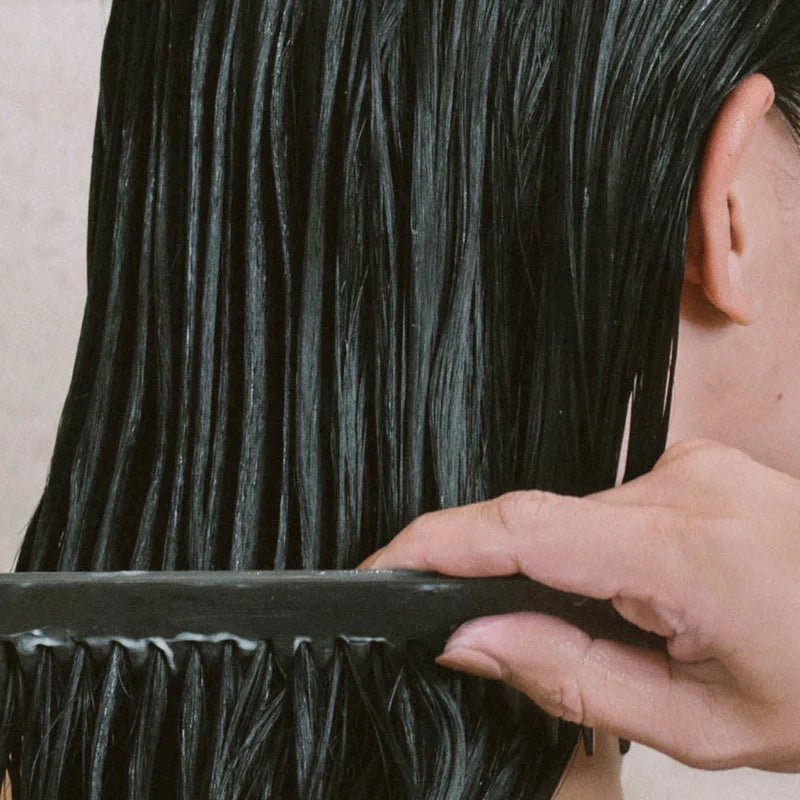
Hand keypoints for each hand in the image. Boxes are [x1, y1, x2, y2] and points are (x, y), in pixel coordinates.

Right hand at [359, 439, 799, 771]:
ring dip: (568, 574)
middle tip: (520, 645)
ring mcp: (694, 465)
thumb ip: (568, 676)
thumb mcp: (695, 723)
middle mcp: (685, 483)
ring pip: (578, 519)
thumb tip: (469, 639)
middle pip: (546, 524)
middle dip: (511, 583)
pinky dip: (600, 555)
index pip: (524, 527)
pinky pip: (613, 507)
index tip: (383, 565)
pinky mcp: (697, 465)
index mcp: (686, 550)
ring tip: (628, 632)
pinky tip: (644, 599)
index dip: (437, 542)